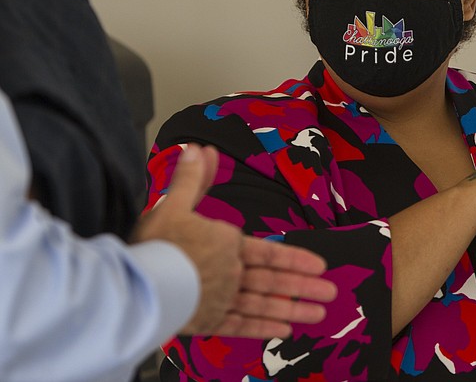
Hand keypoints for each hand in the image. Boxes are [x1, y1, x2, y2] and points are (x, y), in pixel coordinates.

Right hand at [133, 144, 336, 337]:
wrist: (139, 283)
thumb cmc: (156, 242)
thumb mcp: (174, 203)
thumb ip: (192, 178)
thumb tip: (200, 148)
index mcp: (227, 244)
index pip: (269, 252)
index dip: (296, 259)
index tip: (320, 266)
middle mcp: (231, 273)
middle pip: (273, 281)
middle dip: (304, 287)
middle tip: (331, 294)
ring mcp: (222, 299)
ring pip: (263, 305)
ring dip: (292, 310)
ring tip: (318, 316)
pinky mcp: (207, 322)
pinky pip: (240, 326)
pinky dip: (262, 329)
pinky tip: (283, 332)